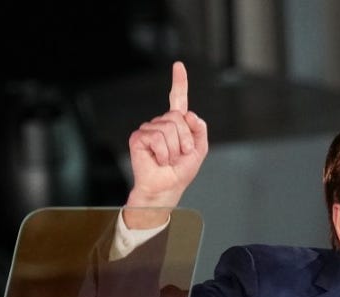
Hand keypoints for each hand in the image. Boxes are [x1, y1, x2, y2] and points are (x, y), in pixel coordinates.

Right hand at [124, 61, 209, 226]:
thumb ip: (200, 131)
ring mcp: (149, 129)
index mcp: (176, 125)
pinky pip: (157, 138)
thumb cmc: (179, 172)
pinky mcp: (139, 137)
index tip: (178, 66)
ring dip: (175, 149)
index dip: (179, 82)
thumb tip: (191, 115)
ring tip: (169, 159)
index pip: (177, 99)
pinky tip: (159, 160)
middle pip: (178, 117)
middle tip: (180, 154)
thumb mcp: (199, 151)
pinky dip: (164, 153)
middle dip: (185, 139)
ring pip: (169, 128)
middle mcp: (161, 123)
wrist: (166, 187)